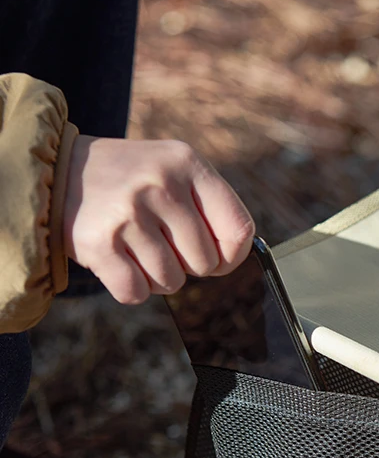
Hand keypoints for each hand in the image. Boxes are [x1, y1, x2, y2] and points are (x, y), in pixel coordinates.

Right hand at [63, 136, 254, 303]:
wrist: (59, 171)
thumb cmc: (134, 181)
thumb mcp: (176, 171)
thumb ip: (213, 208)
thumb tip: (232, 260)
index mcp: (187, 164)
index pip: (239, 230)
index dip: (232, 256)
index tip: (218, 257)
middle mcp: (159, 184)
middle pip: (205, 263)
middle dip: (187, 264)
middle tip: (160, 240)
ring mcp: (128, 213)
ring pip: (171, 282)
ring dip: (157, 276)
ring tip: (137, 245)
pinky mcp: (98, 242)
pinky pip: (136, 293)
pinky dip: (131, 287)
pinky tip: (119, 259)